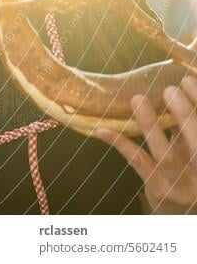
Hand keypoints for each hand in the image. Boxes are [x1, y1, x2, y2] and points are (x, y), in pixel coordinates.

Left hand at [93, 76, 196, 213]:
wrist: (179, 213)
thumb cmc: (187, 171)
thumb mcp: (192, 151)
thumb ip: (186, 128)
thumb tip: (175, 85)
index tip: (188, 79)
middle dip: (186, 115)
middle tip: (170, 88)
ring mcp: (179, 182)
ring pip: (166, 154)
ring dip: (151, 125)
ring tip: (138, 99)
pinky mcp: (157, 188)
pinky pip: (138, 162)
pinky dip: (121, 144)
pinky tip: (104, 129)